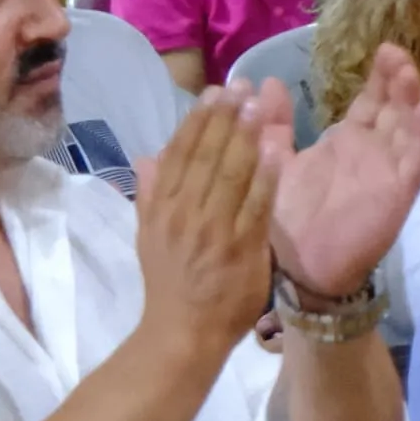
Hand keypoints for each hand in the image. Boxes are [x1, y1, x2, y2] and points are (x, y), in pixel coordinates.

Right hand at [129, 88, 281, 347]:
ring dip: (244, 137)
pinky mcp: (240, 249)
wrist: (180, 334)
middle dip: (223, 118)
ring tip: (257, 104)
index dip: (197, 121)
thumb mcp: (148, 237)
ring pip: (229, 174)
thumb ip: (151, 195)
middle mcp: (183, 214)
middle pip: (205, 156)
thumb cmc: (169, 286)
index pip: (179, 154)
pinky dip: (264, 177)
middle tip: (239, 86)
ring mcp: (212, 231)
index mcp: (161, 208)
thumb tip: (145, 157)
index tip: (212, 93)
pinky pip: (255, 206)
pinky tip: (274, 150)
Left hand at [272, 46, 419, 299]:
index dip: (378, 77)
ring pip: (408, 129)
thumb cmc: (285, 218)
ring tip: (408, 72)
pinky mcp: (397, 195)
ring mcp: (387, 173)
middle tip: (395, 51)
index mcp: (346, 143)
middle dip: (398, 80)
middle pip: (394, 108)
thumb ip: (274, 125)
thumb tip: (264, 82)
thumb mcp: (275, 160)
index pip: (371, 102)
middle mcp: (372, 154)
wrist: (292, 269)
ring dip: (412, 100)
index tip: (382, 47)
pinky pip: (415, 163)